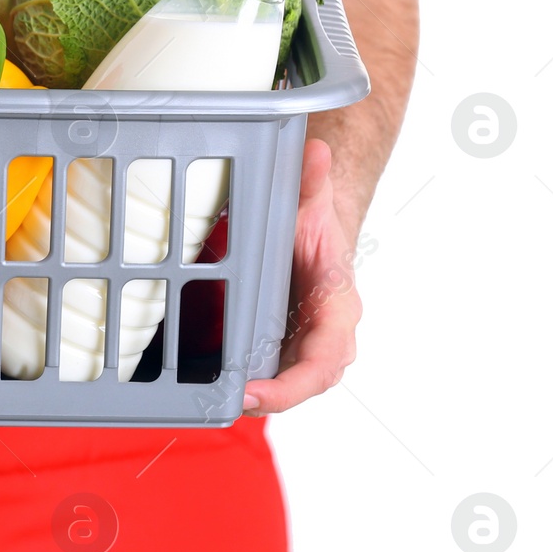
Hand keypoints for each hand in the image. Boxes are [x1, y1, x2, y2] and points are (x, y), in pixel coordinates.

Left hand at [242, 138, 360, 414]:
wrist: (316, 228)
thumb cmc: (316, 220)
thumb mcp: (311, 198)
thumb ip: (311, 178)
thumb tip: (316, 150)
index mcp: (338, 302)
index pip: (326, 356)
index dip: (293, 382)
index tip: (257, 391)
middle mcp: (327, 331)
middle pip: (308, 380)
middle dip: (274, 398)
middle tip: (232, 401)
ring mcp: (306, 340)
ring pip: (290, 380)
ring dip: (260, 394)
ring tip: (215, 398)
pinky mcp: (285, 341)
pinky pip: (273, 369)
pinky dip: (250, 379)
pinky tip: (214, 383)